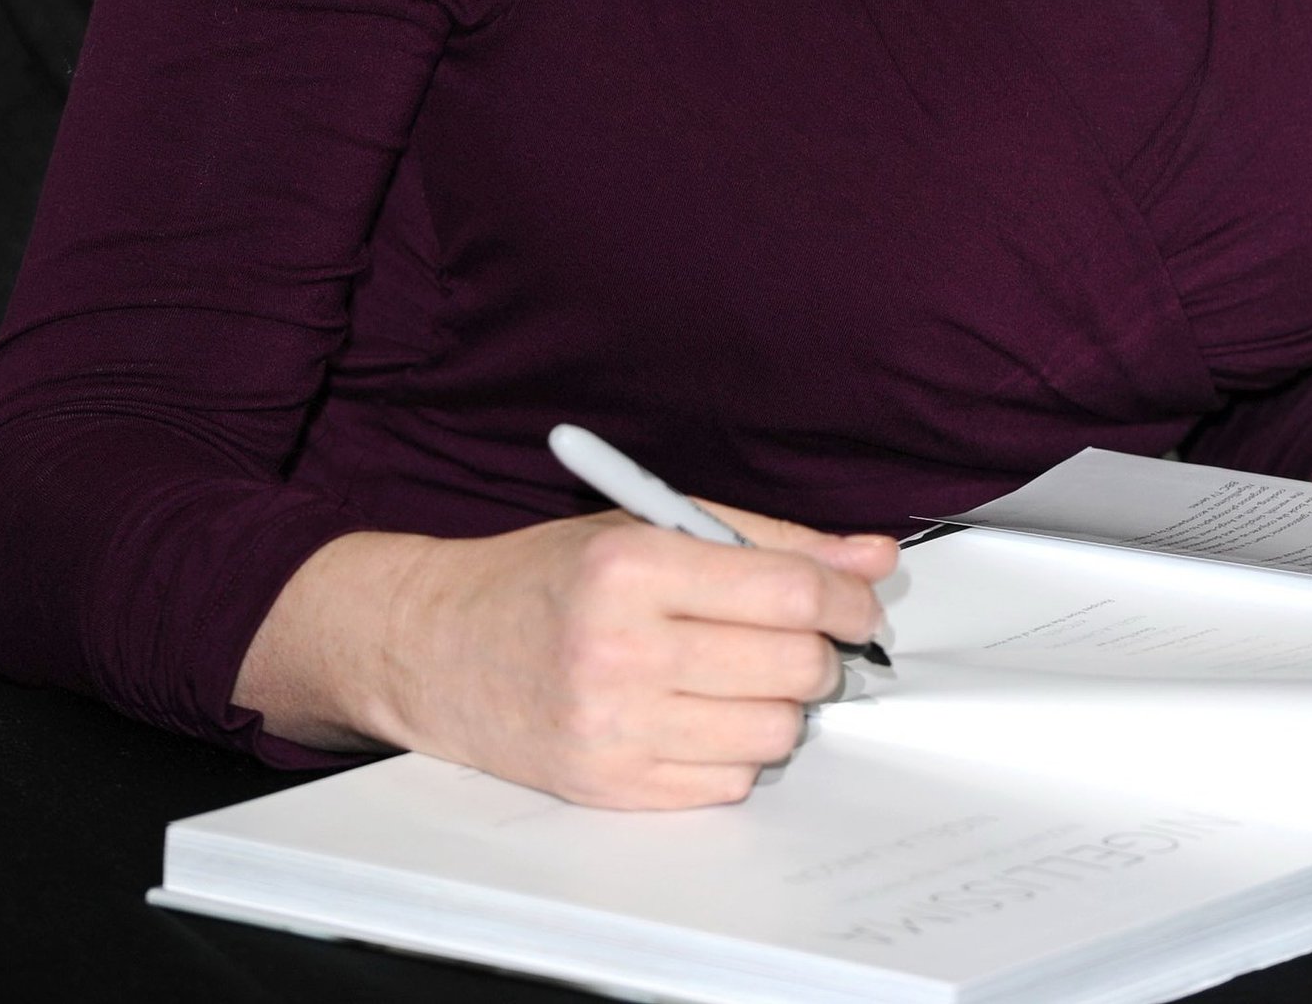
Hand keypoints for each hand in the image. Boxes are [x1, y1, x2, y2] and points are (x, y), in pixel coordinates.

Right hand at [235, 501, 896, 810]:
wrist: (439, 646)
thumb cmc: (550, 576)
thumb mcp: (651, 524)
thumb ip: (769, 540)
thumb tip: (872, 558)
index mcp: (632, 563)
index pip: (790, 591)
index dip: (848, 598)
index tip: (859, 602)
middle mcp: (621, 647)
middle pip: (793, 666)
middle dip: (818, 651)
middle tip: (798, 635)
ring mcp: (613, 726)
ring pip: (773, 732)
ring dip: (779, 704)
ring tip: (740, 673)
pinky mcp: (609, 786)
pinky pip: (729, 782)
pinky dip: (734, 749)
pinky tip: (699, 712)